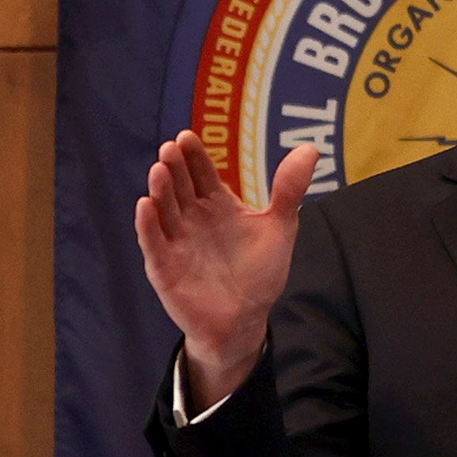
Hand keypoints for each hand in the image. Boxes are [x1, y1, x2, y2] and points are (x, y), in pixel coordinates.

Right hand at [134, 129, 319, 407]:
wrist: (246, 320)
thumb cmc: (260, 272)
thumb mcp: (280, 227)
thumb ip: (289, 190)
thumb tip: (310, 148)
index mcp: (217, 205)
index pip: (202, 173)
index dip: (195, 156)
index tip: (187, 137)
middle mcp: (193, 219)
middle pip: (180, 186)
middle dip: (175, 167)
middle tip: (172, 148)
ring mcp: (176, 242)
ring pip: (164, 210)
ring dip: (160, 190)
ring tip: (159, 170)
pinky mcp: (165, 268)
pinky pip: (153, 244)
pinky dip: (148, 226)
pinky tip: (145, 206)